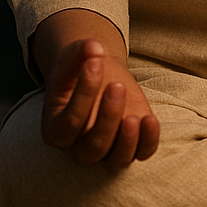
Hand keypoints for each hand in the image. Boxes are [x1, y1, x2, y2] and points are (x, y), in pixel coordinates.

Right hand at [41, 39, 159, 166]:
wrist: (99, 74)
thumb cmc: (81, 68)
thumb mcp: (74, 57)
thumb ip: (79, 51)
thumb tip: (95, 46)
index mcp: (56, 128)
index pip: (69, 123)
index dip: (83, 94)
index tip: (95, 62)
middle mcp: (80, 145)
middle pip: (92, 148)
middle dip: (108, 118)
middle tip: (116, 85)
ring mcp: (108, 146)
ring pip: (115, 160)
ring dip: (127, 140)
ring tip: (133, 115)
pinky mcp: (132, 140)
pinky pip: (141, 153)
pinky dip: (148, 142)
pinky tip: (150, 119)